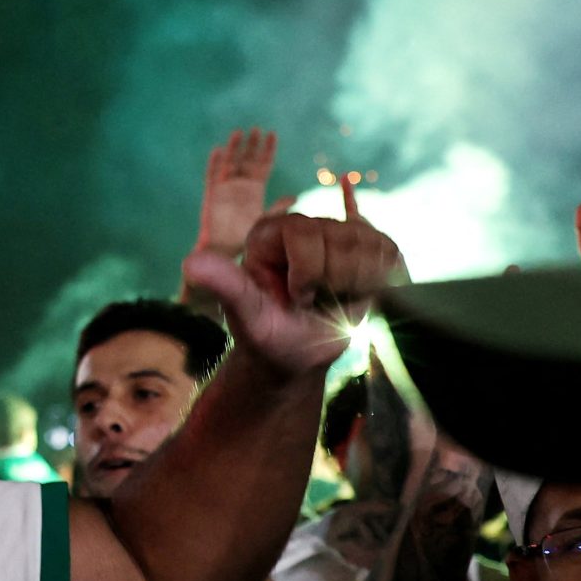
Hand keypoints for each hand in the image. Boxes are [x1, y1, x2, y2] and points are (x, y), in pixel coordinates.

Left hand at [182, 178, 402, 380]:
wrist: (296, 355)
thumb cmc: (268, 336)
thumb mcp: (246, 314)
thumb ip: (225, 285)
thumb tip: (191, 264)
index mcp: (268, 232)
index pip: (306, 233)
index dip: (307, 276)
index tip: (295, 298)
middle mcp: (303, 224)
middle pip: (344, 241)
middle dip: (333, 283)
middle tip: (315, 301)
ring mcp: (338, 233)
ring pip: (371, 248)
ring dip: (357, 286)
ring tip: (333, 299)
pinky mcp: (368, 247)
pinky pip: (389, 253)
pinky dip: (380, 281)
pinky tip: (358, 290)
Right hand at [196, 128, 283, 259]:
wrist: (225, 251)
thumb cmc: (246, 238)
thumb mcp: (265, 221)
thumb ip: (277, 208)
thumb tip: (295, 196)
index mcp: (255, 189)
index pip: (262, 165)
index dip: (267, 150)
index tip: (272, 134)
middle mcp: (240, 185)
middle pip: (246, 160)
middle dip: (251, 145)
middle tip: (257, 129)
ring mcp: (225, 188)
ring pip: (229, 163)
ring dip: (234, 148)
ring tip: (238, 133)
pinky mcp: (212, 195)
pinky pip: (212, 176)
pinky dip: (215, 163)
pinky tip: (219, 151)